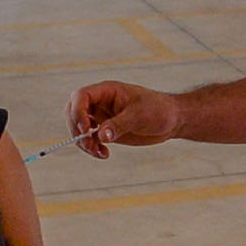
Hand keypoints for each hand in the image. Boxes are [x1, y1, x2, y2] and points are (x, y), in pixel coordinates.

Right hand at [64, 80, 183, 156]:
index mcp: (107, 91)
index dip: (77, 112)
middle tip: (90, 145)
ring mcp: (101, 116)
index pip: (81, 96)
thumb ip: (119, 124)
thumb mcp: (140, 115)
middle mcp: (100, 102)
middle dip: (77, 130)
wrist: (172, 120)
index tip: (86, 129)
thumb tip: (100, 135)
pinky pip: (90, 139)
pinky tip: (104, 155)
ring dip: (84, 143)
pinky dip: (92, 148)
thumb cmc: (158, 110)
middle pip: (73, 112)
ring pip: (79, 128)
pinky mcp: (106, 130)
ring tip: (100, 153)